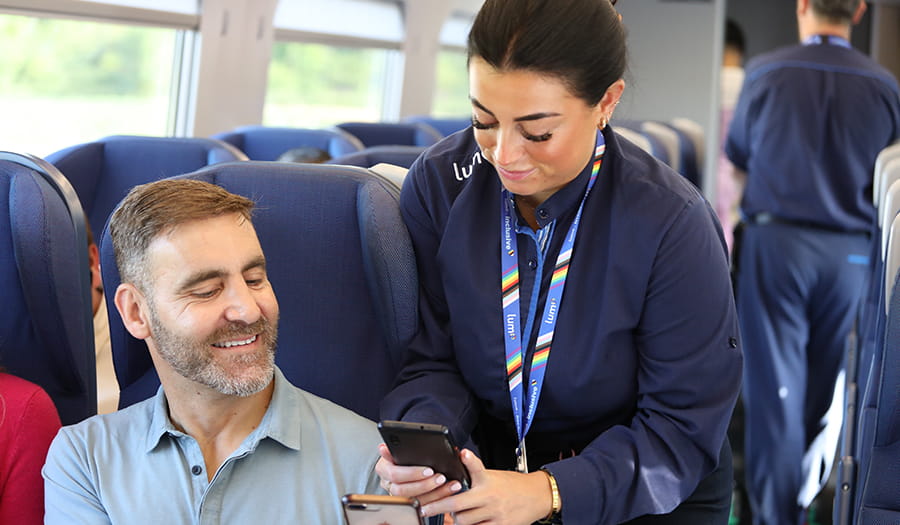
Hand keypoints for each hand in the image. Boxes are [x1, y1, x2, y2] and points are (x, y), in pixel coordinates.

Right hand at [374, 443, 463, 504]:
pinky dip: (437, 499)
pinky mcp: (409, 501)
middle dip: (424, 485)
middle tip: (440, 477)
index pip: (394, 474)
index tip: (429, 470)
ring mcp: (398, 494)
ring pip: (413, 500)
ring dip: (434, 493)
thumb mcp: (402, 445)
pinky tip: (448, 491)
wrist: (409, 457)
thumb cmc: (406, 450)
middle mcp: (388, 483)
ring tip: (448, 484)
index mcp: (384, 468)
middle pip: (402, 490)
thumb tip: (382, 448)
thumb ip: (395, 447)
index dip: (412, 473)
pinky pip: (422, 506)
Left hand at [419, 449, 552, 524]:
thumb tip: (459, 453)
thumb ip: (473, 469)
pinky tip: (469, 522)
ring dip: (456, 520)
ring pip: (465, 522)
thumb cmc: (511, 484)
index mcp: (485, 483)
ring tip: (453, 515)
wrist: (536, 496)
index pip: (461, 486)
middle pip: (457, 509)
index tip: (426, 502)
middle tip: (425, 510)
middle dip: (440, 509)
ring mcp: (495, 515)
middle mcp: (489, 499)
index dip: (442, 496)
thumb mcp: (491, 473)